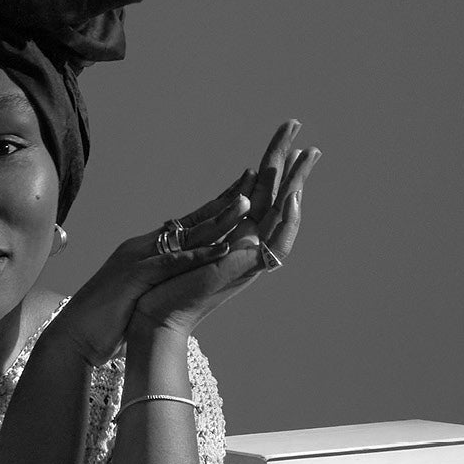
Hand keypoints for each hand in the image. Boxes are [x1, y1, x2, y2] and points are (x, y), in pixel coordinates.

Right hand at [55, 177, 257, 365]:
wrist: (74, 335)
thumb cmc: (105, 321)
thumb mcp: (136, 293)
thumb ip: (155, 280)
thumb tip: (173, 279)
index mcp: (144, 252)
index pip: (185, 224)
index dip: (214, 208)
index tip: (241, 192)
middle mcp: (142, 248)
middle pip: (190, 220)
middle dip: (223, 200)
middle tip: (252, 180)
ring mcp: (137, 260)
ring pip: (185, 235)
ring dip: (218, 219)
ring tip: (247, 204)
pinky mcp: (134, 277)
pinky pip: (171, 263)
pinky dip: (198, 255)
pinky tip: (223, 248)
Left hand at [125, 120, 318, 341]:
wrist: (154, 320)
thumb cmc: (160, 289)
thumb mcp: (185, 248)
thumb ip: (204, 231)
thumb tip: (213, 209)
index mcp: (233, 236)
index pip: (260, 196)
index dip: (274, 172)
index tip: (290, 145)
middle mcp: (246, 244)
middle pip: (276, 199)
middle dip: (292, 169)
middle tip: (309, 143)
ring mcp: (248, 256)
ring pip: (280, 215)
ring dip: (295, 185)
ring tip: (308, 156)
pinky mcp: (242, 267)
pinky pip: (271, 242)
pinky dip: (284, 220)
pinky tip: (293, 197)